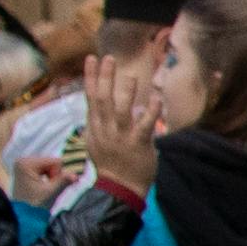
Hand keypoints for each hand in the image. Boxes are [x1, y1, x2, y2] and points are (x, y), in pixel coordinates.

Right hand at [77, 47, 163, 197]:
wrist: (119, 188)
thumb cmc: (110, 164)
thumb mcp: (96, 141)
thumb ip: (98, 122)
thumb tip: (95, 105)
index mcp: (95, 126)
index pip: (90, 97)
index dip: (90, 77)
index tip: (91, 58)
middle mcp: (105, 129)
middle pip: (102, 99)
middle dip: (104, 77)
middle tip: (109, 58)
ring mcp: (121, 137)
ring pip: (121, 111)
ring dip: (126, 92)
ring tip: (131, 76)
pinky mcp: (138, 145)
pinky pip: (144, 126)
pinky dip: (151, 112)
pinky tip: (156, 99)